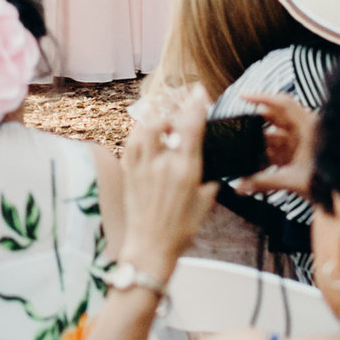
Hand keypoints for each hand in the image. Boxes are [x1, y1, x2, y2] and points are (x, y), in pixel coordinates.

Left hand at [114, 89, 214, 280]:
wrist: (150, 247)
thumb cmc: (180, 231)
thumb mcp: (203, 206)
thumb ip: (208, 185)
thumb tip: (211, 175)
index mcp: (186, 171)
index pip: (191, 129)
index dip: (195, 106)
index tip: (198, 92)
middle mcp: (163, 164)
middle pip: (168, 123)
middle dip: (176, 110)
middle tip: (181, 109)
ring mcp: (142, 166)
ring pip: (145, 128)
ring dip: (156, 120)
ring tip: (164, 124)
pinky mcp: (128, 171)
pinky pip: (131, 142)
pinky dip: (140, 133)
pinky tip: (147, 136)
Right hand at [239, 89, 317, 198]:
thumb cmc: (328, 184)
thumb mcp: (293, 180)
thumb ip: (264, 182)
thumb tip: (239, 185)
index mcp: (308, 127)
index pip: (283, 103)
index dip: (262, 97)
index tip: (242, 97)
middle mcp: (305, 131)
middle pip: (275, 119)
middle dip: (255, 125)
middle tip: (238, 129)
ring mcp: (302, 143)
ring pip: (275, 136)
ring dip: (259, 146)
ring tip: (245, 155)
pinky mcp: (300, 156)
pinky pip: (279, 150)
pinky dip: (267, 156)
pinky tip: (256, 166)